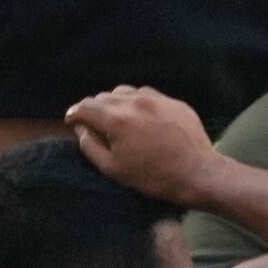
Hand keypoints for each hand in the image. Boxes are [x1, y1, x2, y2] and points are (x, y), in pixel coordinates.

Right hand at [64, 85, 226, 206]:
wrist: (197, 173)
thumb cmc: (152, 176)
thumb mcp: (113, 168)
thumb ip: (90, 146)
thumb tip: (81, 129)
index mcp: (116, 118)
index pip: (86, 106)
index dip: (74, 113)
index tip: (71, 120)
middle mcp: (135, 101)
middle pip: (104, 96)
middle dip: (94, 108)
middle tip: (92, 122)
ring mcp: (157, 98)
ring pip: (126, 91)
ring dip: (115, 102)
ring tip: (115, 117)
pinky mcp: (174, 102)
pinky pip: (148, 95)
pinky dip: (137, 103)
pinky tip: (140, 116)